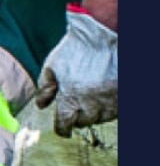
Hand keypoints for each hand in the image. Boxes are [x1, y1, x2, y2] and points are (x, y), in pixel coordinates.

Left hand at [35, 6, 116, 142]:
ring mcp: (110, 103)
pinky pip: (115, 110)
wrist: (103, 35)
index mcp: (70, 100)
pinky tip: (104, 93)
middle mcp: (92, 106)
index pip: (64, 125)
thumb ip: (45, 87)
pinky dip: (109, 106)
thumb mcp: (53, 66)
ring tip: (91, 94)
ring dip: (94, 111)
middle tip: (76, 104)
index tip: (63, 130)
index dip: (62, 129)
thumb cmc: (76, 49)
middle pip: (83, 122)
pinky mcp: (123, 99)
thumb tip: (41, 106)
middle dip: (78, 116)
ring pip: (101, 117)